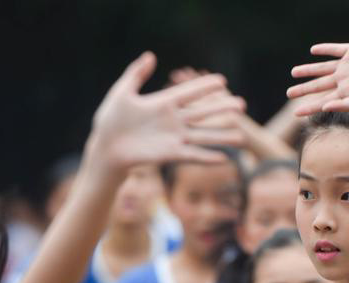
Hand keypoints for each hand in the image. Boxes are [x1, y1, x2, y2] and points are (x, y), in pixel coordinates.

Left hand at [89, 52, 245, 169]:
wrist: (107, 147)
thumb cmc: (111, 120)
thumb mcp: (122, 92)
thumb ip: (136, 74)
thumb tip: (150, 56)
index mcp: (163, 103)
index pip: (190, 93)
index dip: (205, 87)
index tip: (222, 81)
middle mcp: (173, 120)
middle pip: (203, 113)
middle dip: (222, 109)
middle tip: (242, 105)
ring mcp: (174, 138)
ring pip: (203, 136)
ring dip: (222, 137)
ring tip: (241, 137)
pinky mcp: (171, 154)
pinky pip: (193, 156)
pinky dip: (208, 157)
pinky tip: (224, 159)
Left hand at [287, 42, 348, 115]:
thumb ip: (344, 105)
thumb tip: (325, 108)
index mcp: (344, 93)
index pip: (322, 102)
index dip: (308, 107)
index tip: (295, 113)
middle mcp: (343, 80)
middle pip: (318, 85)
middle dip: (303, 89)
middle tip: (289, 93)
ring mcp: (346, 65)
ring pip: (322, 68)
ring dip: (308, 70)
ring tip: (294, 72)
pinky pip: (334, 50)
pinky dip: (324, 49)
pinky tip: (313, 51)